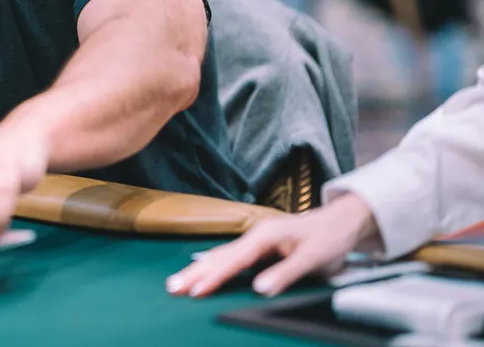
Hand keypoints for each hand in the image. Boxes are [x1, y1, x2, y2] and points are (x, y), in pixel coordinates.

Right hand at [166, 193, 379, 297]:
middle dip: (194, 273)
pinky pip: (229, 256)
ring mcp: (255, 239)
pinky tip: (201, 267)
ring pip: (221, 256)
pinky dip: (212, 264)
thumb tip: (261, 289)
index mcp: (264, 236)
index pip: (233, 262)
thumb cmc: (328, 238)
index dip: (213, 278)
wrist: (341, 221)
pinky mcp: (258, 245)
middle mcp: (254, 236)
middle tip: (171, 287)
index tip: (195, 291)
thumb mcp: (314, 258)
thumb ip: (286, 273)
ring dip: (198, 270)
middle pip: (219, 257)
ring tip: (176, 282)